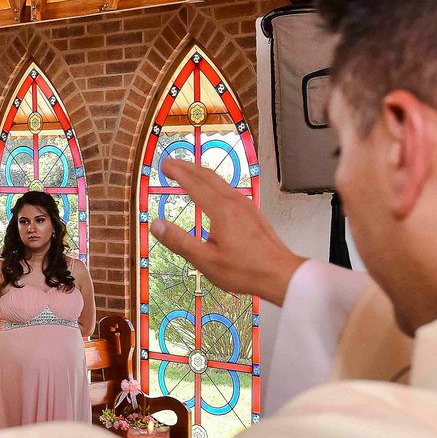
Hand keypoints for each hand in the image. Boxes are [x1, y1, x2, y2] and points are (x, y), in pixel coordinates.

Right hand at [150, 157, 306, 306]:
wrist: (281, 274)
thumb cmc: (245, 270)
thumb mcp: (205, 260)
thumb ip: (179, 241)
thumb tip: (156, 225)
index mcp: (221, 210)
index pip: (194, 183)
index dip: (177, 172)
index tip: (163, 165)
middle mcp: (235, 202)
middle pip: (207, 176)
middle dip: (186, 167)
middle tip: (170, 163)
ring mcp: (246, 205)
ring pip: (220, 181)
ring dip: (200, 173)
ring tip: (187, 172)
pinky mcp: (253, 212)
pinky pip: (229, 189)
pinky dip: (213, 183)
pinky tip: (212, 192)